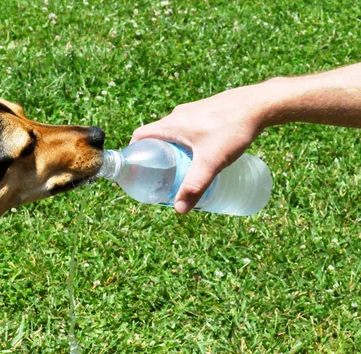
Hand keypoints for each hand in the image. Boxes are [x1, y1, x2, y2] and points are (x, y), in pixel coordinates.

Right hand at [131, 84, 270, 212]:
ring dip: (171, 149)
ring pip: (173, 132)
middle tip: (160, 175)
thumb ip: (195, 185)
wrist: (260, 104)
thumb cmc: (233, 129)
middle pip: (156, 136)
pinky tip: (202, 153)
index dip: (134, 152)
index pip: (140, 136)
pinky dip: (186, 142)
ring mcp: (193, 112)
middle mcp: (178, 116)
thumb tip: (179, 209)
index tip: (136, 169)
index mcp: (171, 125)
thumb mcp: (211, 161)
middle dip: (154, 156)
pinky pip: (188, 128)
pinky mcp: (207, 111)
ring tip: (180, 168)